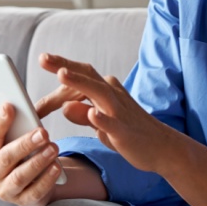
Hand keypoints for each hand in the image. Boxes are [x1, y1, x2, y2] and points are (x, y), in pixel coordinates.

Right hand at [0, 101, 63, 205]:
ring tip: (53, 148)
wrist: (31, 180)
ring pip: (20, 177)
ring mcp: (5, 191)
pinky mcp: (24, 201)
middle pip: (6, 158)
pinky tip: (56, 167)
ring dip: (37, 162)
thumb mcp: (8, 136)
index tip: (10, 107)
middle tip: (43, 132)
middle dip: (25, 144)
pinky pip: (35, 192)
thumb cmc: (17, 152)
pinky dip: (46, 180)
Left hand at [38, 53, 175, 172]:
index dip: (62, 68)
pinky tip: (91, 114)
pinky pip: (112, 123)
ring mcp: (120, 112)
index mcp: (107, 91)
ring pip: (98, 93)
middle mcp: (113, 95)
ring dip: (80, 82)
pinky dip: (101, 118)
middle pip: (87, 76)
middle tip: (44, 58)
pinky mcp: (124, 131)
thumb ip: (83, 114)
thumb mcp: (101, 123)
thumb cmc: (130, 133)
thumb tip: (64, 106)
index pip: (82, 75)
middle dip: (65, 66)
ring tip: (61, 74)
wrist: (162, 147)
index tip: (44, 59)